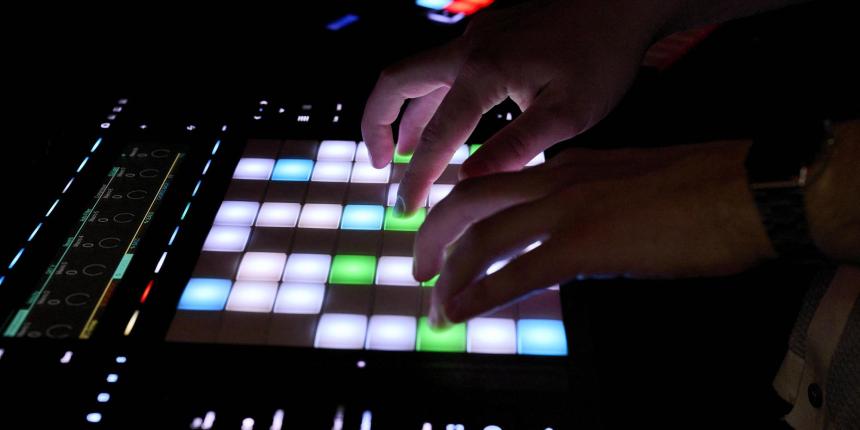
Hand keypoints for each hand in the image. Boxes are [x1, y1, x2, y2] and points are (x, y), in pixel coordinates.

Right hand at [362, 0, 675, 213]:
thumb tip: (469, 182)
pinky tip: (447, 120)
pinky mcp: (489, 33)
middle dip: (378, 124)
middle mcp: (469, 48)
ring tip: (406, 154)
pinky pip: (444, 67)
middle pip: (396, 82)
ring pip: (419, 74)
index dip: (417, 176)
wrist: (622, 3)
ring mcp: (476, 35)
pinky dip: (432, 98)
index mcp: (484, 71)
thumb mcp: (568, 113)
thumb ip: (517, 147)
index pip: (436, 135)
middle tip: (379, 164)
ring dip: (406, 114)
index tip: (406, 208)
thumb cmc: (603, 57)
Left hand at [414, 141, 776, 325]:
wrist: (747, 189)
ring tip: (435, 305)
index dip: (460, 213)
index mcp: (568, 166)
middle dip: (434, 237)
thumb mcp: (629, 186)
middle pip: (469, 202)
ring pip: (483, 237)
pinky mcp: (586, 244)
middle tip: (419, 270)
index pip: (494, 185)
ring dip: (450, 273)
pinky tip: (460, 313)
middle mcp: (557, 180)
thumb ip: (588, 205)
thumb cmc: (702, 190)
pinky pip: (516, 273)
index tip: (446, 238)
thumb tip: (566, 239)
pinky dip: (480, 294)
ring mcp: (569, 209)